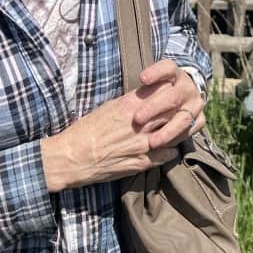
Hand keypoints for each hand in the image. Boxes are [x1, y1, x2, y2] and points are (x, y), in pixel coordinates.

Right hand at [39, 59, 203, 191]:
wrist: (72, 157)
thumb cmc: (86, 130)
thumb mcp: (109, 107)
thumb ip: (132, 102)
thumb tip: (148, 97)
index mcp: (130, 105)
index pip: (165, 89)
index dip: (172, 90)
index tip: (174, 92)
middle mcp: (141, 123)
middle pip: (174, 110)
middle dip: (179, 109)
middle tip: (180, 110)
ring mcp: (144, 144)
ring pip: (177, 133)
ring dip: (179, 130)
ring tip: (176, 129)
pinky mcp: (143, 162)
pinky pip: (169, 154)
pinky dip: (171, 150)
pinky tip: (166, 148)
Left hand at [132, 58, 205, 149]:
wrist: (182, 98)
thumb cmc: (155, 94)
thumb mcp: (148, 90)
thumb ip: (139, 95)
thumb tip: (118, 105)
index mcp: (175, 74)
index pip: (167, 68)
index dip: (156, 73)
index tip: (142, 79)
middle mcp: (187, 88)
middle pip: (173, 96)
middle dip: (155, 107)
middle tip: (138, 118)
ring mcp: (195, 104)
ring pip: (183, 118)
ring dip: (167, 131)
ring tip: (152, 142)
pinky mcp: (200, 120)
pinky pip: (189, 131)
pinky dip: (176, 139)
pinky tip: (164, 146)